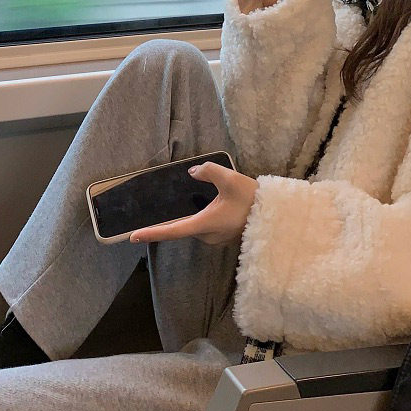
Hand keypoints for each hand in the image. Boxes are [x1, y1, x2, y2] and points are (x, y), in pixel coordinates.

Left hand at [129, 162, 258, 245]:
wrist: (277, 216)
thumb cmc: (253, 200)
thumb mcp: (230, 179)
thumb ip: (208, 172)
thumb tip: (193, 173)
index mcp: (204, 224)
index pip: (172, 231)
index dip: (152, 233)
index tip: (133, 236)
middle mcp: (207, 235)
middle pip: (184, 226)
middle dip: (177, 217)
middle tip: (175, 206)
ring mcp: (216, 238)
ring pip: (196, 225)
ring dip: (196, 214)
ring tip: (212, 201)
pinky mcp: (224, 237)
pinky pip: (207, 227)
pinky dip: (205, 217)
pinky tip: (218, 206)